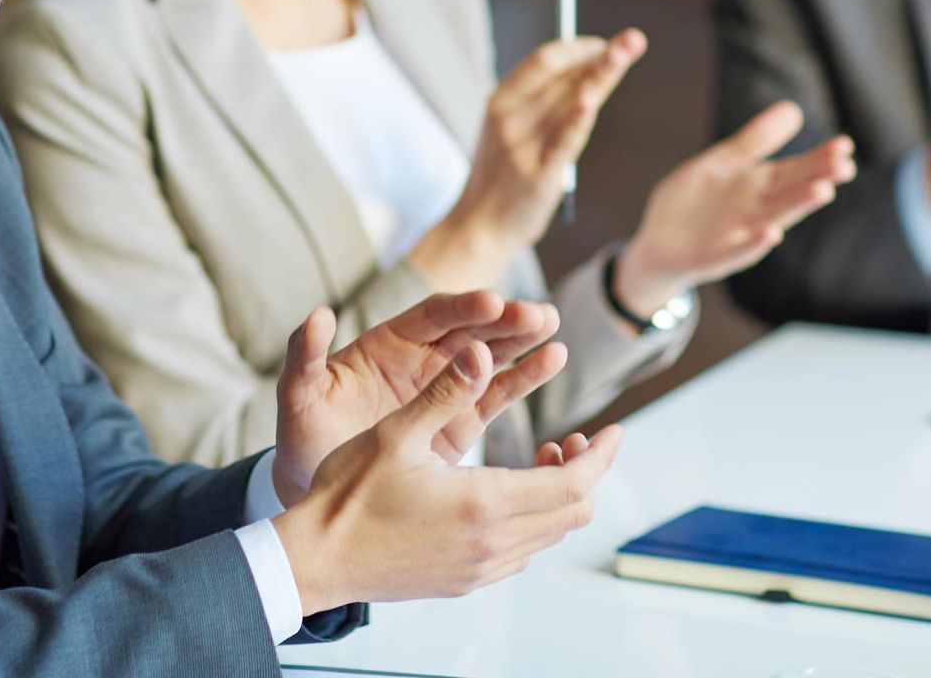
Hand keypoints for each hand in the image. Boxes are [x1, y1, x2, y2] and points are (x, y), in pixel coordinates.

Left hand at [272, 291, 565, 504]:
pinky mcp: (460, 420)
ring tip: (552, 329)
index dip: (463, 308)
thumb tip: (317, 315)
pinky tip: (552, 359)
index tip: (492, 302)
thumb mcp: (300, 396)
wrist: (319, 489)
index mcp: (388, 343)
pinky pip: (497, 393)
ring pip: (491, 356)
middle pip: (471, 329)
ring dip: (522, 342)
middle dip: (504, 320)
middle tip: (538, 315)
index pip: (433, 316)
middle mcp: (422, 357)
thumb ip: (306, 357)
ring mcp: (445, 387)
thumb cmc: (304, 438)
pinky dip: (524, 377)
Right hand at [272, 341, 622, 614]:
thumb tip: (482, 349)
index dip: (602, 455)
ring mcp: (479, 568)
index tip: (614, 429)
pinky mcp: (464, 581)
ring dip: (559, 496)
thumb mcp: (397, 432)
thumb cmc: (348, 493)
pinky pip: (521, 553)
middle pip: (572, 512)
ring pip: (549, 534)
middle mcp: (491, 542)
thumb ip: (445, 390)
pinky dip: (533, 520)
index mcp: (484, 501)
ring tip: (543, 456)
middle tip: (576, 438)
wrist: (315, 561)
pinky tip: (508, 492)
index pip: (573, 482)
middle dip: (586, 471)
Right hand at [410, 30, 646, 290]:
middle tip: (634, 39)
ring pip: (568, 103)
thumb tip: (586, 65)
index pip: (543, 60)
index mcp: (500, 100)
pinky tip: (590, 101)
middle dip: (601, 55)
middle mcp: (509, 118)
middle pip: (561, 76)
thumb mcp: (514, 128)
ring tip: (625, 53)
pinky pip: (562, 142)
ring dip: (600, 75)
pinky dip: (577, 120)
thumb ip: (544, 99)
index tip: (607, 44)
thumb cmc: (504, 173)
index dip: (577, 48)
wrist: (480, 226)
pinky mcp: (538, 177)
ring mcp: (521, 147)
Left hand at [610, 101, 856, 316]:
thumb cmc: (696, 202)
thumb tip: (794, 109)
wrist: (658, 244)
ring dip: (797, 206)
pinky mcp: (715, 257)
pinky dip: (754, 243)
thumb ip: (756, 139)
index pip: (794, 168)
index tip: (845, 144)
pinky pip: (737, 250)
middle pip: (791, 192)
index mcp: (757, 185)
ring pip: (773, 218)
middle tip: (845, 167)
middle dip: (817, 179)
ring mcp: (737, 235)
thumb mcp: (723, 163)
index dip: (818, 158)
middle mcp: (755, 210)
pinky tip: (770, 233)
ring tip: (822, 191)